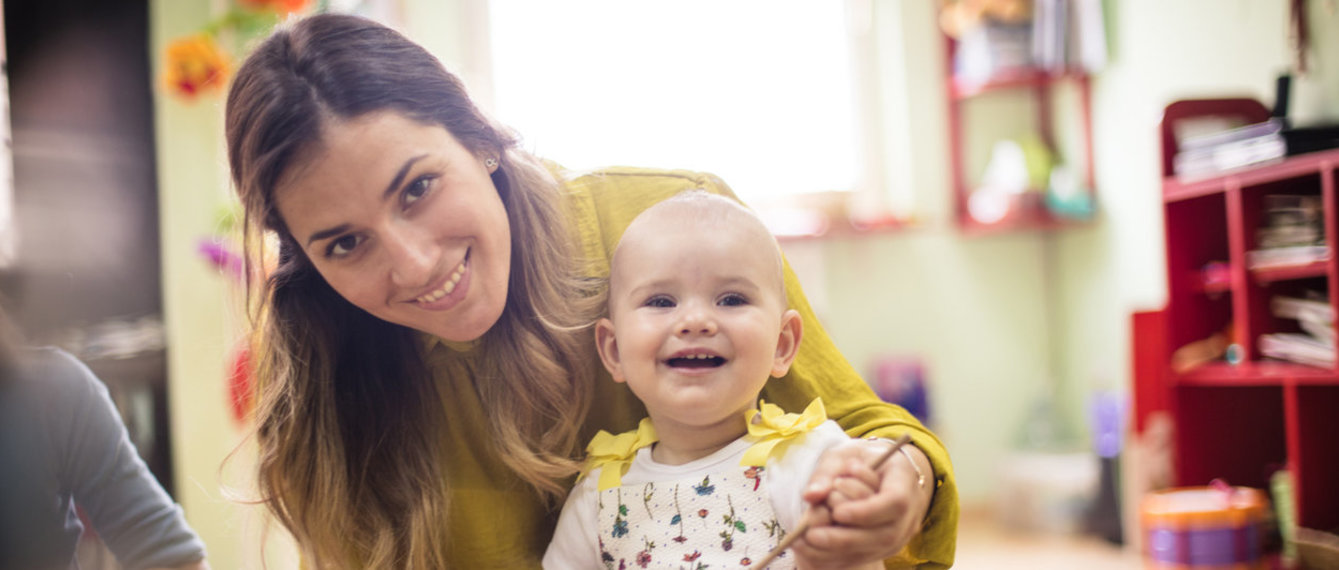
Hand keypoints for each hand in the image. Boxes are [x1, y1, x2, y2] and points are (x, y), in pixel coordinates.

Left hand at [791, 439, 932, 568]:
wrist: (884, 470)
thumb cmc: (862, 459)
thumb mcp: (844, 454)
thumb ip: (826, 473)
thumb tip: (810, 496)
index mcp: (904, 478)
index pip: (895, 501)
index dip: (867, 511)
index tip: (837, 513)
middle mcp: (910, 510)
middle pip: (886, 534)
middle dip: (846, 538)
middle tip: (811, 535)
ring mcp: (902, 532)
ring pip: (877, 549)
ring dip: (839, 550)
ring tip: (806, 542)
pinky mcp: (889, 546)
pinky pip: (867, 556)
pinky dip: (839, 556)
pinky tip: (813, 550)